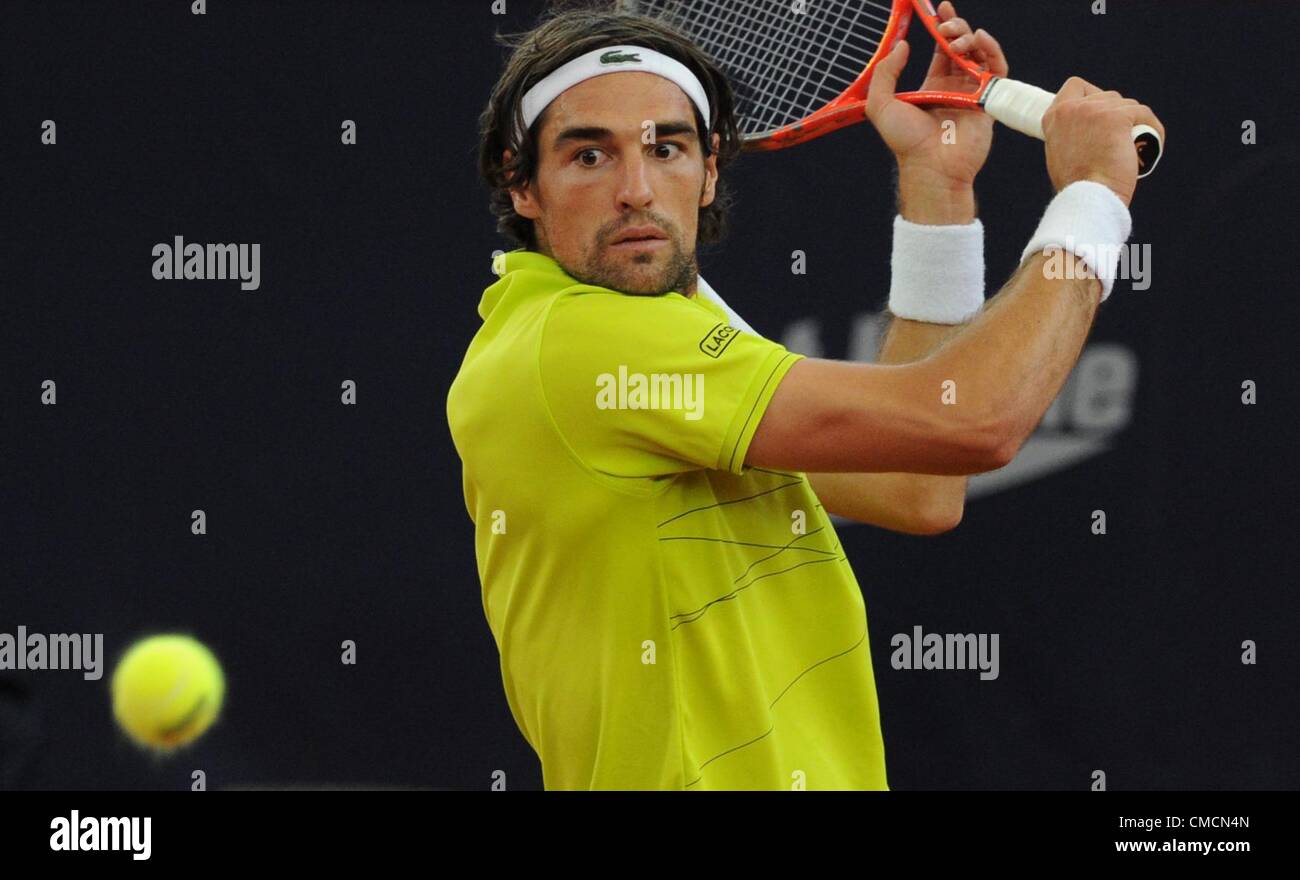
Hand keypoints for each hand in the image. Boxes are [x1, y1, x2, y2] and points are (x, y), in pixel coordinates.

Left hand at [864, 1, 1007, 187]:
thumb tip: (902, 46)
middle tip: (946, 26)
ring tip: (956, 40)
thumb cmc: (906, 142)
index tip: (938, 9)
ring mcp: (973, 92)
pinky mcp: (988, 100)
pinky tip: (980, 40)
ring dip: (969, 38)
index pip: (940, 50)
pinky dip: (992, 50)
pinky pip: (997, 69)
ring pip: (979, 54)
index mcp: (933, 86)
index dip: (941, 28)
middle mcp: (955, 87)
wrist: (931, 166)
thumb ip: (886, 73)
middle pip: (961, 47)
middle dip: (956, 29)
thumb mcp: (881, 104)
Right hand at [1041, 77, 1165, 206]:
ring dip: (1135, 123)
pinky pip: (1143, 114)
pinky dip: (1151, 130)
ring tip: (1134, 149)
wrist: (1088, 197)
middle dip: (1117, 114)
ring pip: (1127, 105)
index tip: (1099, 115)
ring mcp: (1095, 111)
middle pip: (1107, 96)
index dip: (1091, 96)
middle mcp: (1073, 109)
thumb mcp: (1062, 154)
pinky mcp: (1118, 117)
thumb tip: (1090, 131)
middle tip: (1119, 141)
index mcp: (1055, 117)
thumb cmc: (1078, 186)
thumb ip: (1072, 134)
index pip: (1075, 86)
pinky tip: (1150, 148)